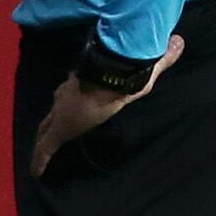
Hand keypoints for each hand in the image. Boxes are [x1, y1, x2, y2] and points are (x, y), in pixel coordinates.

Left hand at [27, 34, 183, 175]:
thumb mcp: (146, 68)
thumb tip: (179, 42)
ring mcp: (61, 113)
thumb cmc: (126, 72)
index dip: (67, 96)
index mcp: (84, 82)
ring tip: (39, 155)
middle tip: (46, 132)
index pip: (71, 90)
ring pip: (45, 130)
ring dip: (42, 140)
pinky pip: (45, 148)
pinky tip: (36, 173)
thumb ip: (159, 58)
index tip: (68, 98)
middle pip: (54, 110)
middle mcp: (68, 96)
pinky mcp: (60, 129)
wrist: (111, 76)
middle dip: (50, 120)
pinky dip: (39, 160)